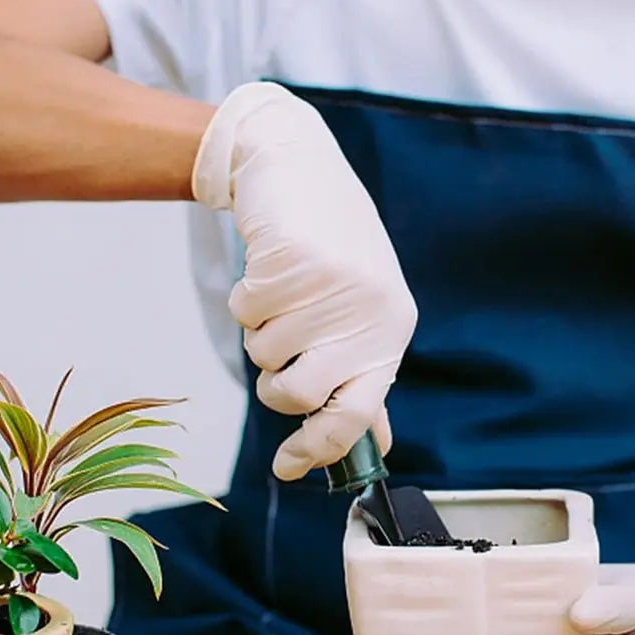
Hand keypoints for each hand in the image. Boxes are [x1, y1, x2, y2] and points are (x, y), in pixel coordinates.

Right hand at [192, 83, 416, 479]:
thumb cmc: (334, 254)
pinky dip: (245, 298)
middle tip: (277, 353)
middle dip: (273, 385)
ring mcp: (333, 288)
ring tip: (283, 293)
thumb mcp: (363, 314)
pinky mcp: (294, 261)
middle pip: (297, 395)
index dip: (317, 449)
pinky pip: (244, 313)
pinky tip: (270, 268)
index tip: (286, 467)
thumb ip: (363, 376)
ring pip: (264, 354)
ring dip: (259, 332)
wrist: (301, 166)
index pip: (358, 415)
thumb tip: (377, 443)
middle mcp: (370, 315)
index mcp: (391, 335)